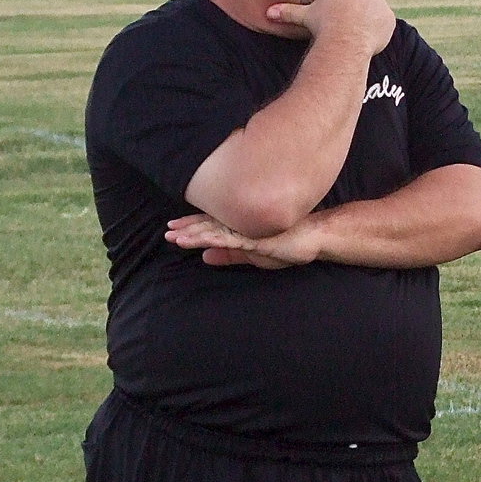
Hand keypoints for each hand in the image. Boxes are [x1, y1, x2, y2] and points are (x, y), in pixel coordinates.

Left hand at [165, 213, 321, 268]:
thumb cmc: (287, 245)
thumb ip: (230, 255)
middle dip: (187, 228)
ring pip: (215, 231)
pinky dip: (212, 239)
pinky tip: (199, 241)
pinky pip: (230, 239)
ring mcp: (249, 230)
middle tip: (167, 230)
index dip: (192, 226)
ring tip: (175, 237)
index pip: (211, 225)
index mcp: (241, 227)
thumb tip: (204, 257)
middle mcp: (242, 224)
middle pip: (209, 225)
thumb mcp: (253, 255)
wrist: (314, 239)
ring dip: (194, 234)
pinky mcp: (256, 238)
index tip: (173, 228)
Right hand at [266, 0, 394, 53]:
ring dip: (370, 16)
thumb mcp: (306, 17)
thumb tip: (268, 13)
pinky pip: (385, 23)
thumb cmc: (324, 25)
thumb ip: (290, 12)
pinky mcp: (390, 20)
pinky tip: (365, 39)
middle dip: (361, 1)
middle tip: (348, 16)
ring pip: (376, 8)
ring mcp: (381, 3)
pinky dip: (379, 29)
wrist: (345, 42)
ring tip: (355, 31)